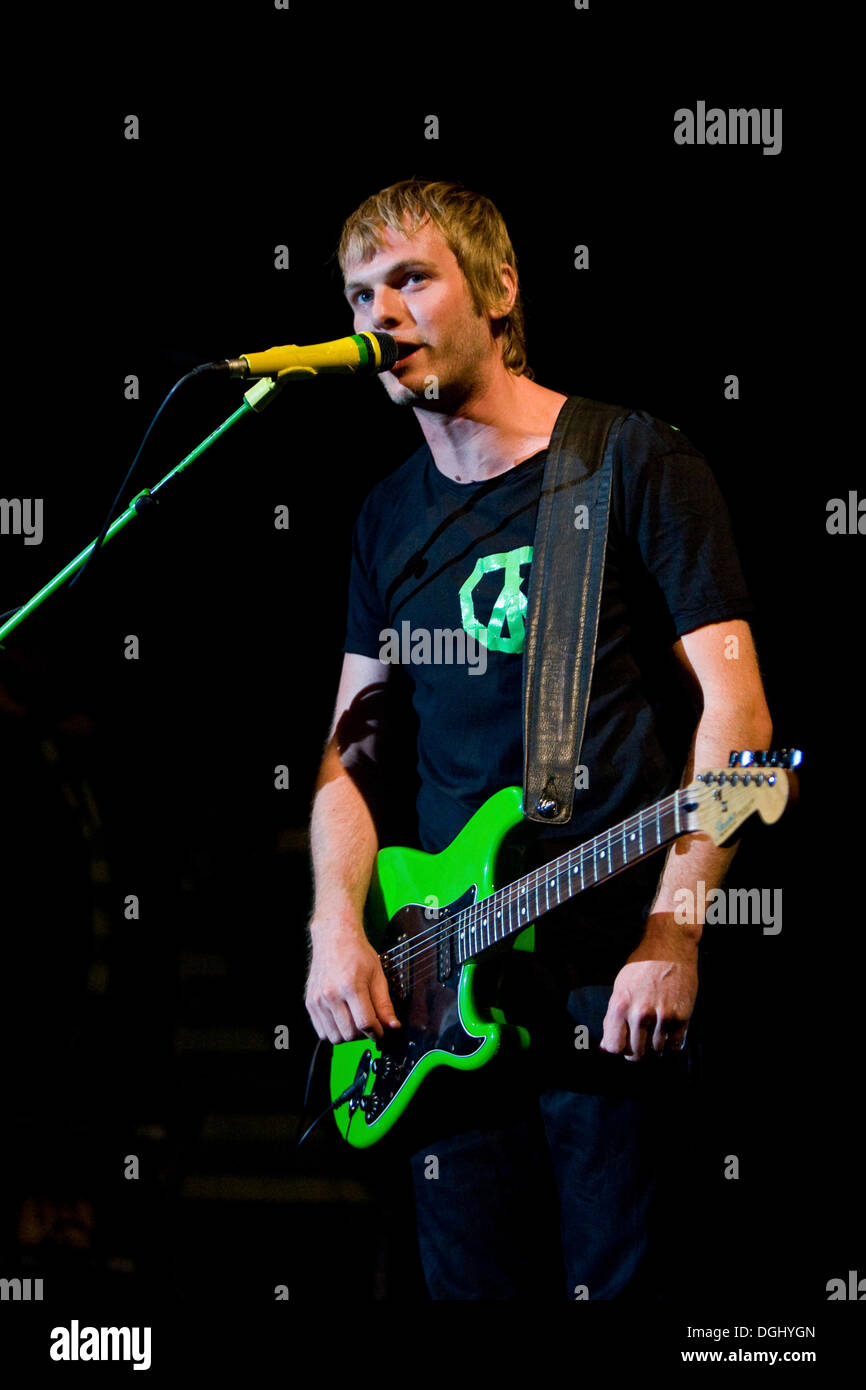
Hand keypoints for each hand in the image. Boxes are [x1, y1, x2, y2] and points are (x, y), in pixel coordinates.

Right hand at [305, 914, 400, 1044]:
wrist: (334, 937)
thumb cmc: (357, 953)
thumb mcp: (378, 975)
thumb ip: (384, 1004)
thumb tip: (393, 1026)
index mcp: (351, 986)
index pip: (365, 1023)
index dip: (377, 1032)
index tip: (381, 1031)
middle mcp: (331, 994)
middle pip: (349, 1033)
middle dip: (364, 1035)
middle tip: (370, 1025)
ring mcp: (318, 1000)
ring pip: (335, 1037)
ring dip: (348, 1036)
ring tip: (355, 1022)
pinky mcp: (310, 1003)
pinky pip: (321, 1032)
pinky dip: (334, 1032)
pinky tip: (342, 1020)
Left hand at [600, 918, 698, 1060]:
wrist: (670, 947)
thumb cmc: (642, 965)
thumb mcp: (620, 987)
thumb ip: (612, 1018)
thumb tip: (604, 1047)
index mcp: (620, 1005)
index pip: (614, 1047)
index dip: (617, 1049)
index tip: (621, 1045)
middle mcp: (640, 1013)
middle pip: (636, 1053)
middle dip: (635, 1051)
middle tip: (639, 1041)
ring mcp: (662, 1016)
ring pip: (656, 1051)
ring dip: (654, 1047)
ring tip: (654, 1033)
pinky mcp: (682, 1017)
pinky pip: (675, 1045)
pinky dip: (671, 1043)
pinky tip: (667, 1032)